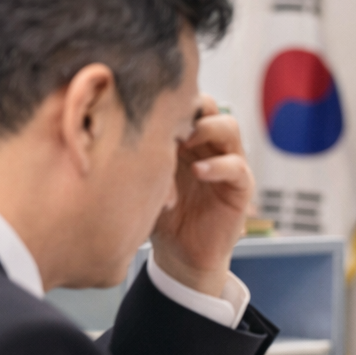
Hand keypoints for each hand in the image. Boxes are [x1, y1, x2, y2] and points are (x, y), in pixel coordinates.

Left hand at [152, 96, 252, 297]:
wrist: (178, 254)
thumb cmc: (157, 213)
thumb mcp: (143, 176)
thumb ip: (141, 151)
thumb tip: (115, 123)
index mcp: (185, 137)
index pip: (186, 100)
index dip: (170, 99)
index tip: (146, 109)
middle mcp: (209, 145)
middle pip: (210, 105)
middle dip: (190, 107)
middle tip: (168, 121)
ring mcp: (227, 163)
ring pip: (229, 127)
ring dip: (206, 130)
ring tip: (183, 144)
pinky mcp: (240, 187)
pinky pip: (236, 167)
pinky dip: (218, 166)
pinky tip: (198, 172)